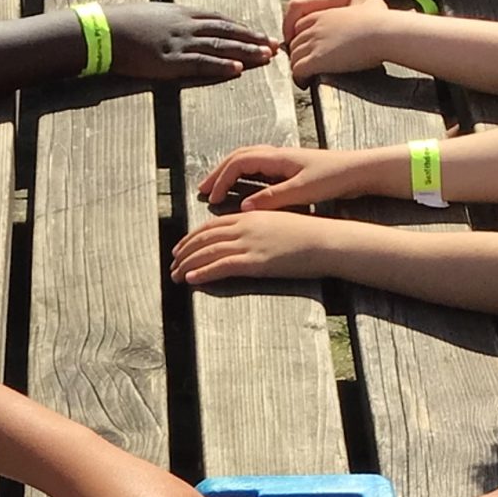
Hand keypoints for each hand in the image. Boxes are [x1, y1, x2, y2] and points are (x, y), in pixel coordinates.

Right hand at [107, 3, 275, 83]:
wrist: (103, 29)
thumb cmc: (122, 22)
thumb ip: (171, 20)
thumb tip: (179, 25)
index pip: (220, 19)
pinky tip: (237, 70)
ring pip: (220, 47)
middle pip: (227, 31)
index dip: (242, 27)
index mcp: (182, 13)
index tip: (260, 33)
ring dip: (245, 52)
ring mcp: (179, 43)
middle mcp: (185, 25)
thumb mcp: (152, 14)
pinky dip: (220, 66)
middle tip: (275, 45)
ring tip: (267, 57)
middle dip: (253, 38)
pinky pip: (200, 64)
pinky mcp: (169, 61)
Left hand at [171, 209, 342, 288]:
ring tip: (175, 275)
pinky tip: (190, 280)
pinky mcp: (254, 262)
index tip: (181, 246)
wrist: (325, 241)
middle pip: (204, 238)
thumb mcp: (278, 223)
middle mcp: (244, 227)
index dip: (192, 237)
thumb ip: (257, 228)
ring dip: (187, 265)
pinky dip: (202, 273)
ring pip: (208, 253)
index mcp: (248, 216)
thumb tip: (245, 238)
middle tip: (172, 263)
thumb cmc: (308, 235)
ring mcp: (248, 244)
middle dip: (184, 251)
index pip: (211, 225)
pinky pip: (221, 267)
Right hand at [197, 143, 345, 210]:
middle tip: (202, 191)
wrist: (359, 170)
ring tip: (215, 189)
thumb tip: (243, 208)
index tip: (211, 198)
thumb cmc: (334, 179)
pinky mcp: (291, 168)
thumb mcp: (302, 191)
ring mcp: (284, 160)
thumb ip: (272, 198)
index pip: (239, 162)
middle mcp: (277, 155)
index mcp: (278, 157)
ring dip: (228, 173)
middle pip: (238, 157)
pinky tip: (242, 190)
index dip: (221, 179)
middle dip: (217, 173)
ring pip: (247, 160)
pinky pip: (258, 168)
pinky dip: (243, 176)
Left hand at [288, 0, 397, 82]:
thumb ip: (365, 3)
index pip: (300, 27)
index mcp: (323, 14)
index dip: (302, 41)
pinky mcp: (316, 60)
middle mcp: (314, 27)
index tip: (309, 51)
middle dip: (298, 56)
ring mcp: (313, 43)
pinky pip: (297, 70)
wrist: (383, 32)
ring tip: (305, 77)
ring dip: (298, 68)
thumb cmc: (382, 21)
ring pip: (293, 58)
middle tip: (305, 67)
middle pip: (294, 44)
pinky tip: (306, 83)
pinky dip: (299, 78)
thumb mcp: (370, 3)